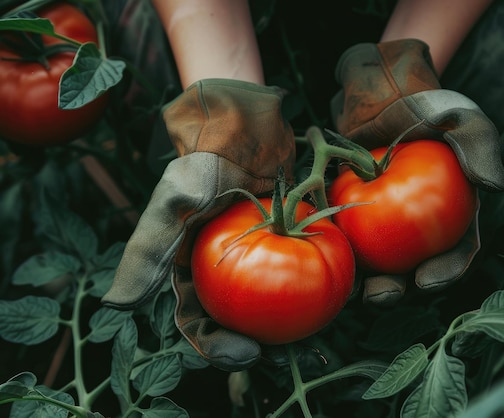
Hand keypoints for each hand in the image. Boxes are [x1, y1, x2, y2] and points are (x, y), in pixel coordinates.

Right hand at [102, 79, 295, 370]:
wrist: (245, 127)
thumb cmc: (205, 161)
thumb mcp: (175, 202)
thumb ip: (150, 249)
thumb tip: (120, 304)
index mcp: (184, 270)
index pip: (196, 321)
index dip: (216, 345)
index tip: (248, 354)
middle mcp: (214, 270)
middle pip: (232, 321)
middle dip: (254, 342)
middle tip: (283, 353)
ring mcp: (248, 257)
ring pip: (263, 303)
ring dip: (282, 325)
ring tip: (307, 336)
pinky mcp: (277, 241)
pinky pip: (291, 270)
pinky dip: (304, 286)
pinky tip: (326, 296)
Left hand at [330, 39, 503, 304]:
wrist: (382, 92)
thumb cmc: (428, 108)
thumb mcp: (462, 121)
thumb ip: (480, 149)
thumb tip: (495, 185)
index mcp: (454, 215)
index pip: (456, 253)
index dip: (444, 273)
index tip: (426, 281)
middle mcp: (420, 226)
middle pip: (411, 268)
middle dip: (396, 290)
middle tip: (379, 295)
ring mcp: (385, 221)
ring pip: (376, 262)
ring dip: (364, 282)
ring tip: (350, 293)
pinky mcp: (353, 211)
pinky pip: (346, 237)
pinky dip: (337, 251)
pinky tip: (326, 260)